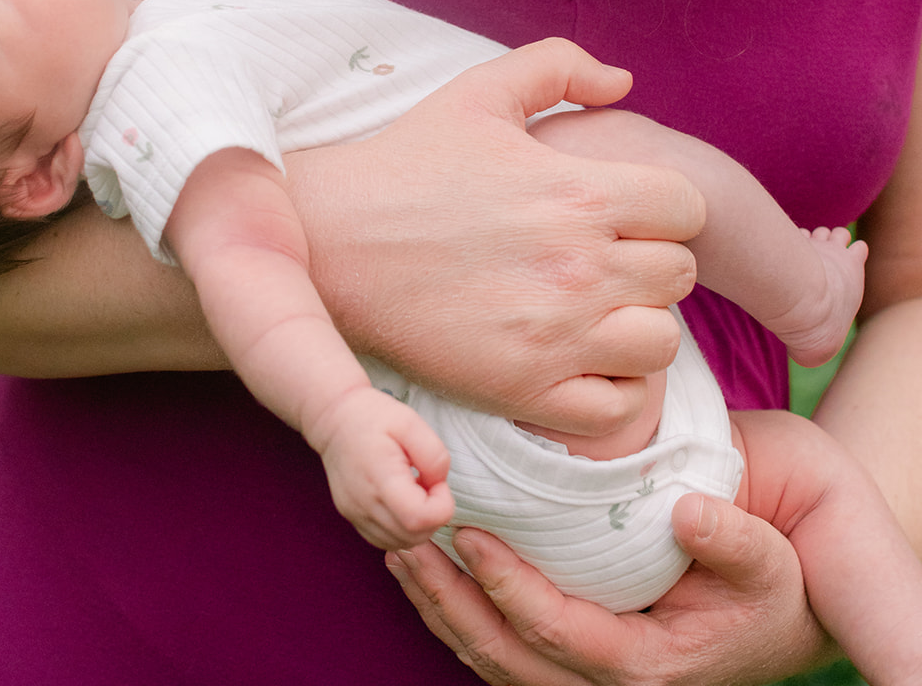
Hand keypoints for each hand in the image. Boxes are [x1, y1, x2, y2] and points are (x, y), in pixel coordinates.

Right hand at [290, 39, 705, 433]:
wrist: (330, 236)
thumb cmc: (406, 160)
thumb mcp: (479, 91)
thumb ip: (560, 66)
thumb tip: (625, 80)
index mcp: (579, 193)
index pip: (688, 208)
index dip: (662, 207)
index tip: (622, 211)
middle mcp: (580, 267)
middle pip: (681, 275)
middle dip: (649, 261)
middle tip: (599, 257)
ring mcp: (555, 336)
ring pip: (662, 343)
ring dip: (636, 324)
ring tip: (591, 309)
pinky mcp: (524, 389)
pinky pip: (619, 406)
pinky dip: (609, 386)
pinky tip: (573, 357)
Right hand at [316, 385, 454, 550]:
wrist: (334, 418)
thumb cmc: (373, 416)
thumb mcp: (410, 422)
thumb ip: (433, 455)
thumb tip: (439, 484)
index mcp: (379, 477)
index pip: (419, 519)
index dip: (441, 506)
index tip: (437, 482)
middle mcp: (363, 504)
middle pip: (413, 537)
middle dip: (433, 516)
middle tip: (428, 484)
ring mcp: (355, 514)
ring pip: (400, 543)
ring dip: (418, 525)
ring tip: (414, 491)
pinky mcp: (352, 518)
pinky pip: (385, 540)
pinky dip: (401, 529)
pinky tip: (401, 502)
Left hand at [384, 495, 832, 685]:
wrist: (787, 595)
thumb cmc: (776, 574)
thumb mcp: (771, 557)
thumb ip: (733, 540)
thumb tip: (689, 515)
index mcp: (653, 668)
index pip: (562, 634)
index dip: (510, 589)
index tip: (469, 536)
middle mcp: (613, 684)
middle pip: (509, 658)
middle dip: (449, 604)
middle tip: (405, 544)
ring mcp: (591, 675)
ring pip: (495, 661)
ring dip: (441, 609)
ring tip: (398, 552)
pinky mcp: (576, 652)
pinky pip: (505, 647)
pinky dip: (459, 612)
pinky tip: (428, 570)